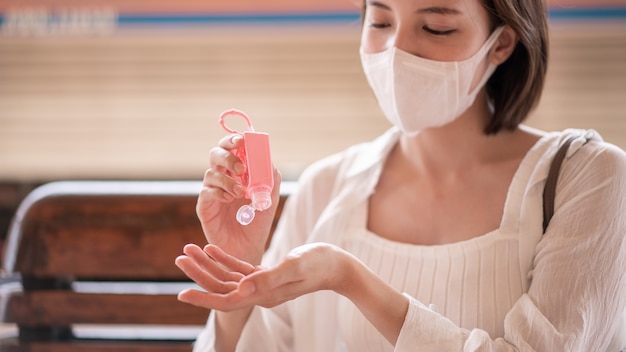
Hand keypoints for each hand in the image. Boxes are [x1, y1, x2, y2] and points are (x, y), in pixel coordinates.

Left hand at [176, 243, 408, 344]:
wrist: (338, 265)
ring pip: (227, 278)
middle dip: (198, 274)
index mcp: (264, 295)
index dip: (203, 298)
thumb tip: (242, 288)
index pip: (227, 301)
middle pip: (222, 288)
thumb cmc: (321, 264)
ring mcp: (263, 285)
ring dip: (207, 265)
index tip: (180, 294)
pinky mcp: (267, 275)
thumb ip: (269, 277)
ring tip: (188, 250)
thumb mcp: (295, 267)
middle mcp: (260, 293)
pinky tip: (212, 249)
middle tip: (179, 257)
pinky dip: (224, 259)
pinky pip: (239, 269)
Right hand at [198, 133, 281, 263]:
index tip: (242, 140)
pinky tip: (229, 200)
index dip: (234, 140)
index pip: (231, 148)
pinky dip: (218, 192)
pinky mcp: (204, 207)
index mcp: (237, 172)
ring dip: (227, 180)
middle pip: (216, 154)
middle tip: (241, 167)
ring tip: (240, 193)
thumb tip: (268, 159)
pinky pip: (206, 192)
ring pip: (210, 173)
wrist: (248, 248)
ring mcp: (211, 191)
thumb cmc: (257, 222)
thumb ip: (271, 178)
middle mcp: (222, 178)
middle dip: (227, 155)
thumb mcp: (270, 198)